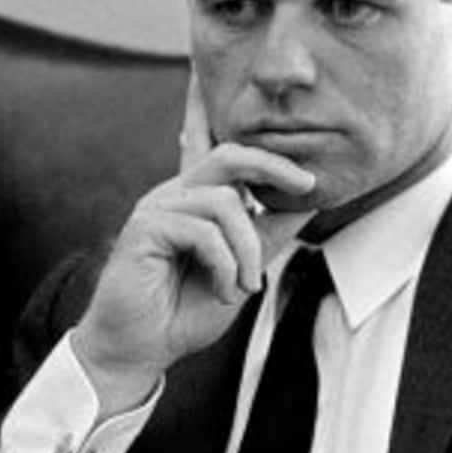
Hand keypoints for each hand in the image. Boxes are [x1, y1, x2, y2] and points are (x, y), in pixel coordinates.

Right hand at [72, 77, 314, 414]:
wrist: (141, 349)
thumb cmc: (186, 309)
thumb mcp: (242, 268)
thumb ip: (267, 233)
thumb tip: (308, 200)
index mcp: (196, 200)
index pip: (212, 147)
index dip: (222, 115)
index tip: (243, 103)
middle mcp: (175, 195)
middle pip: (230, 156)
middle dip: (275, 165)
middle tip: (310, 186)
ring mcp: (157, 208)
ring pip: (225, 202)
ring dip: (247, 249)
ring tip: (245, 286)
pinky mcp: (145, 228)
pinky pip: (203, 230)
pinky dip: (224, 263)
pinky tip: (222, 290)